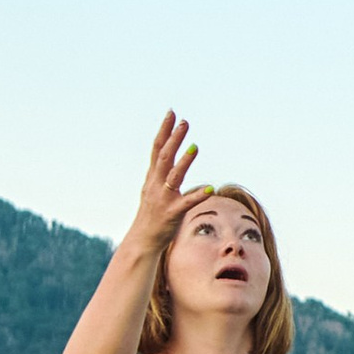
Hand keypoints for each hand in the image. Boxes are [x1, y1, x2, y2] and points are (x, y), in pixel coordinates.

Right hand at [126, 110, 215, 258]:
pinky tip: (210, 189)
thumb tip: (166, 156)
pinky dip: (198, 195)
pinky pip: (186, 203)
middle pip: (164, 157)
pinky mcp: (172, 213)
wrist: (143, 240)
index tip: (171, 113)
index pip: (157, 149)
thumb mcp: (153, 189)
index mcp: (152, 178)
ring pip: (174, 177)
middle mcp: (156, 185)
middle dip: (174, 139)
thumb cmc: (152, 214)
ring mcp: (163, 199)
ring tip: (195, 146)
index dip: (164, 131)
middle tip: (184, 122)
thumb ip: (160, 173)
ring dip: (184, 161)